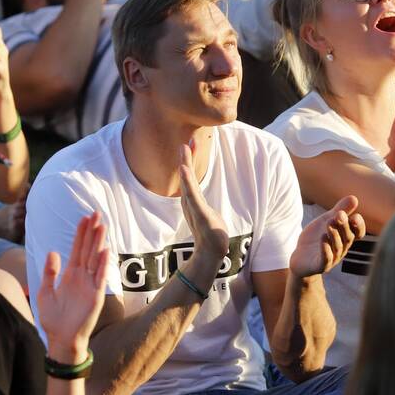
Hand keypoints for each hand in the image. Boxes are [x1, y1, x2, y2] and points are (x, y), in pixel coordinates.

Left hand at [36, 212, 107, 363]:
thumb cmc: (53, 318)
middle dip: (92, 232)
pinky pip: (100, 277)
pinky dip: (103, 264)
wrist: (61, 339)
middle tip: (96, 213)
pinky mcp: (96, 295)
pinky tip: (105, 250)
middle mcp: (82, 276)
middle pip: (88, 249)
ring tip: (102, 225)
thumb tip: (53, 252)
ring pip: (96, 259)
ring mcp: (90, 285)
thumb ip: (50, 273)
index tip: (84, 218)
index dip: (80, 234)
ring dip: (99, 242)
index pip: (77, 249)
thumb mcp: (46, 293)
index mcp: (70, 275)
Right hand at [178, 143, 230, 260]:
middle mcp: (191, 202)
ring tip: (184, 150)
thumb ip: (200, 204)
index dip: (190, 160)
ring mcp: (194, 208)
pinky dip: (187, 183)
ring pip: (189, 183)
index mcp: (193, 200)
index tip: (192, 143)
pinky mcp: (200, 215)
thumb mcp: (206, 213)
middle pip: (188, 176)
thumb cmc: (209, 234)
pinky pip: (193, 196)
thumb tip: (197, 199)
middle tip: (186, 141)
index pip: (191, 177)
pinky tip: (185, 170)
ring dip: (186, 166)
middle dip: (187, 158)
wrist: (210, 253)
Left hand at [289, 195, 364, 277]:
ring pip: (337, 247)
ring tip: (329, 223)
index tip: (355, 216)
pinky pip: (325, 259)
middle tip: (339, 214)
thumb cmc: (317, 238)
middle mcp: (341, 248)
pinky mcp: (319, 265)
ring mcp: (332, 258)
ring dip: (334, 235)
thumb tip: (354, 198)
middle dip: (344, 226)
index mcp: (345, 237)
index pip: (358, 233)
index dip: (359, 226)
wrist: (301, 259)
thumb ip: (340, 210)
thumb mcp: (327, 221)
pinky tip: (323, 239)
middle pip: (347, 238)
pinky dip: (326, 250)